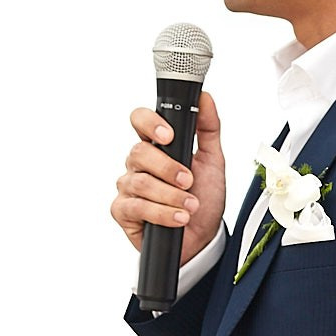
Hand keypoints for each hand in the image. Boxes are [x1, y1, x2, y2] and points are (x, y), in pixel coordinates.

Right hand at [111, 89, 224, 265]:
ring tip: (190, 205)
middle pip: (139, 152)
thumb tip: (205, 98)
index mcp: (156, 146)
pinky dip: (161, 213)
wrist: (202, 238)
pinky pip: (136, 207)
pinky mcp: (122, 211)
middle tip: (188, 181)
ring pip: (140, 182)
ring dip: (170, 196)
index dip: (150, 123)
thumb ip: (208, 128)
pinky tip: (178, 218)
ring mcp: (128, 186)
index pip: (140, 120)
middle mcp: (138, 164)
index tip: (169, 137)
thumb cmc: (203, 198)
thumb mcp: (213, 161)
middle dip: (168, 168)